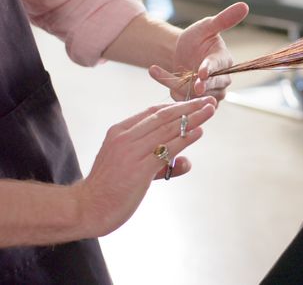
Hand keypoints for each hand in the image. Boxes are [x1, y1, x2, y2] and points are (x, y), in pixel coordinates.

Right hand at [73, 96, 216, 236]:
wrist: (87, 208)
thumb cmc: (110, 188)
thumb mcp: (133, 167)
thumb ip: (160, 163)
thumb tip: (186, 162)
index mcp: (120, 131)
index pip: (153, 112)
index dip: (178, 105)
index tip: (197, 102)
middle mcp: (124, 138)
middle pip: (163, 117)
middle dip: (190, 107)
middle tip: (210, 101)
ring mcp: (130, 152)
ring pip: (167, 130)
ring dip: (192, 119)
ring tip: (210, 111)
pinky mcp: (138, 170)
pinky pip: (165, 150)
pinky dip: (184, 139)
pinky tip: (198, 132)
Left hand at [149, 2, 248, 100]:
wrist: (180, 53)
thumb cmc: (197, 38)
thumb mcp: (207, 26)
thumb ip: (224, 19)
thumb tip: (244, 5)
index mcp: (225, 61)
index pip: (220, 67)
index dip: (210, 70)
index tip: (202, 73)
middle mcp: (221, 80)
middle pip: (213, 87)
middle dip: (200, 86)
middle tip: (191, 85)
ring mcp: (210, 92)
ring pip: (197, 95)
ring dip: (176, 85)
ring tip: (156, 70)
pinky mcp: (196, 100)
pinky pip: (183, 99)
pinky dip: (169, 88)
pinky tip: (156, 73)